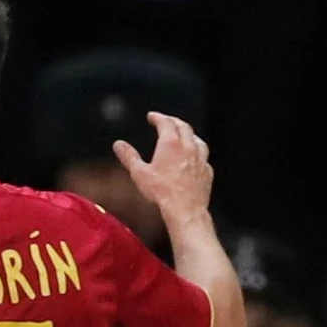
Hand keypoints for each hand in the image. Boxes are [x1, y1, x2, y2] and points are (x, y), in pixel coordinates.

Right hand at [115, 110, 214, 224]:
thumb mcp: (139, 173)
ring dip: (189, 135)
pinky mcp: (207, 172)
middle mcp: (188, 148)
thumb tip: (119, 145)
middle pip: (184, 126)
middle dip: (173, 121)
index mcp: (171, 144)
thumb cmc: (163, 193)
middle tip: (166, 121)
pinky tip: (195, 158)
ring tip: (184, 135)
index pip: (165, 122)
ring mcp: (200, 159)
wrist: (185, 209)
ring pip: (197, 139)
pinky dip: (198, 153)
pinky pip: (204, 157)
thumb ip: (129, 156)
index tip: (152, 116)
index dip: (158, 117)